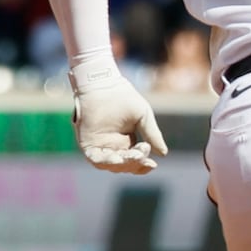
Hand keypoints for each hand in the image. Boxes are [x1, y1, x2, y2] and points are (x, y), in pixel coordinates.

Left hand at [69, 56, 168, 173]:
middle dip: (135, 163)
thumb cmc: (124, 98)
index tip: (153, 164)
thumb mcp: (143, 117)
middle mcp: (112, 147)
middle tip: (143, 154)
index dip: (143, 165)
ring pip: (111, 165)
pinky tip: (117, 158)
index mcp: (126, 141)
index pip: (135, 160)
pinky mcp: (87, 144)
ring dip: (123, 165)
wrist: (104, 85)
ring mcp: (99, 146)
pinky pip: (96, 158)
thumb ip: (152, 134)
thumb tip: (163, 154)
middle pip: (124, 165)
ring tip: (134, 157)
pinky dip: (106, 161)